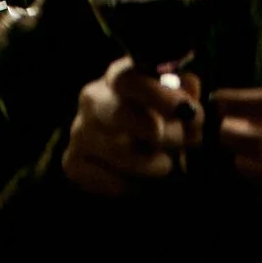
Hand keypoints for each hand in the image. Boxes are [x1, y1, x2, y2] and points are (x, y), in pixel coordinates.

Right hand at [63, 59, 202, 196]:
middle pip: (120, 114)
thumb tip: (188, 107)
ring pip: (121, 153)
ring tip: (169, 163)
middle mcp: (92, 99)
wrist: (127, 154)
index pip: (129, 79)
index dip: (158, 95)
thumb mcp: (176, 102)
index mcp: (117, 76)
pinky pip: (112, 182)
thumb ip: (185, 97)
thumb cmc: (159, 120)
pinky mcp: (73, 164)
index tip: (186, 111)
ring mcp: (79, 132)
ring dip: (156, 163)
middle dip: (164, 133)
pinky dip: (136, 185)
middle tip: (188, 142)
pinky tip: (143, 179)